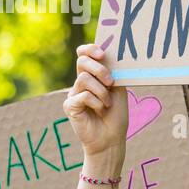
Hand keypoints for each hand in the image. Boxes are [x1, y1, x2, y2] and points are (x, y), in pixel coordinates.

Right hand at [63, 43, 127, 160]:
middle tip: (111, 82)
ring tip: (107, 104)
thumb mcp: (118, 90)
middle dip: (99, 69)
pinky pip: (83, 95)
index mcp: (92, 76)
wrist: (111, 139)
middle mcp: (80, 83)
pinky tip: (100, 111)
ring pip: (84, 79)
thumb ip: (113, 73)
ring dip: (102, 91)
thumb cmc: (116, 115)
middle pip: (82, 62)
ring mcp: (73, 94)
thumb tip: (110, 55)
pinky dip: (97, 102)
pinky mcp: (69, 106)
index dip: (90, 49)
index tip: (102, 53)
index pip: (83, 54)